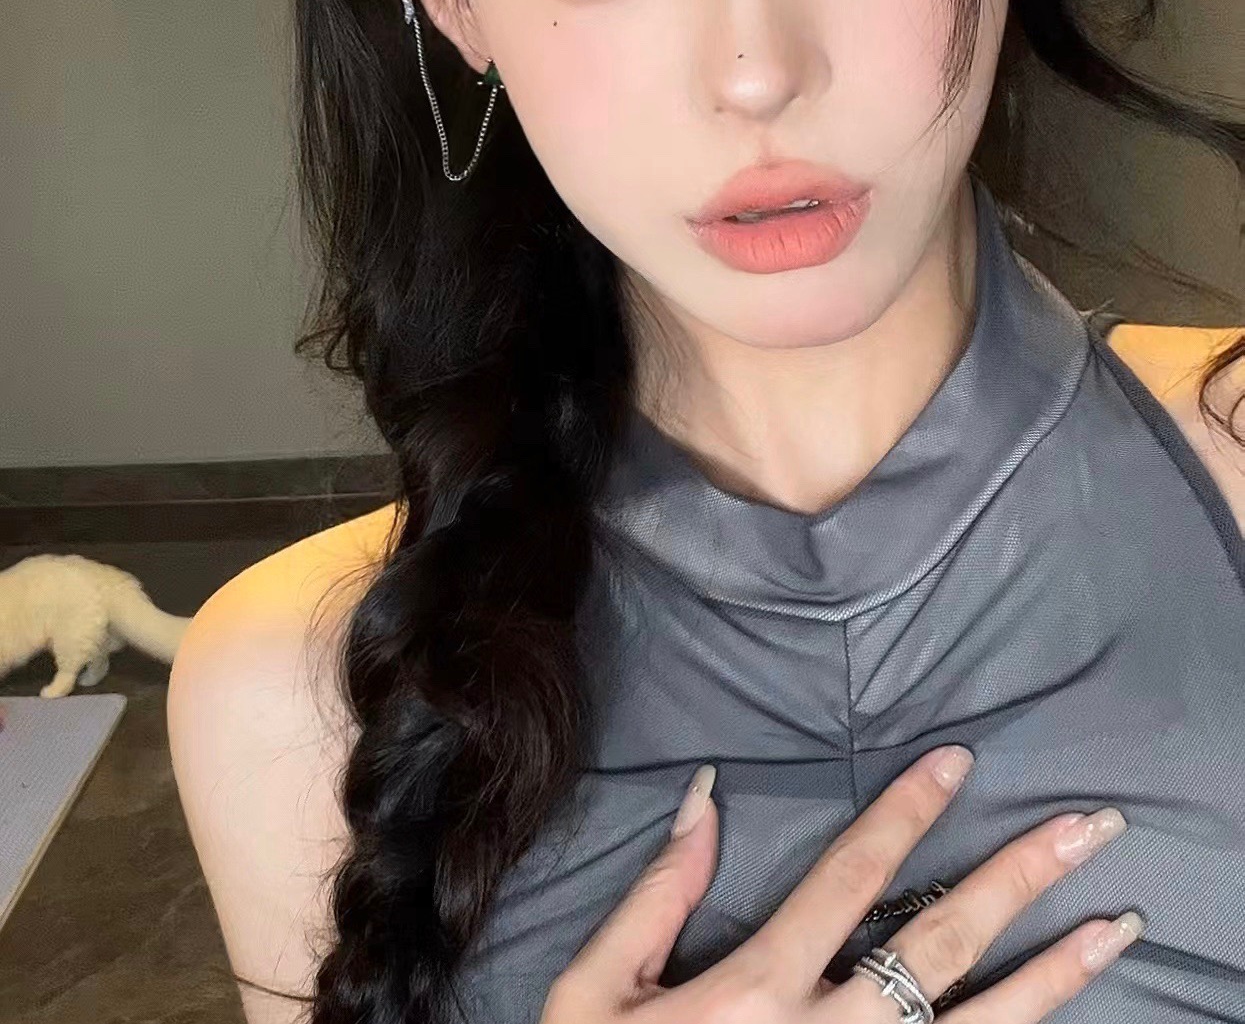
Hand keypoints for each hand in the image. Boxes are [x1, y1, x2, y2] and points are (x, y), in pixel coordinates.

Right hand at [541, 746, 1141, 1021]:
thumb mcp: (594, 993)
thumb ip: (655, 896)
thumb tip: (704, 796)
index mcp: (755, 989)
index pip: (849, 879)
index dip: (906, 814)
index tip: (959, 762)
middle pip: (939, 946)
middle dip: (1017, 880)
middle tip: (1087, 827)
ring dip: (1055, 976)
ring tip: (1116, 928)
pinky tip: (1067, 1018)